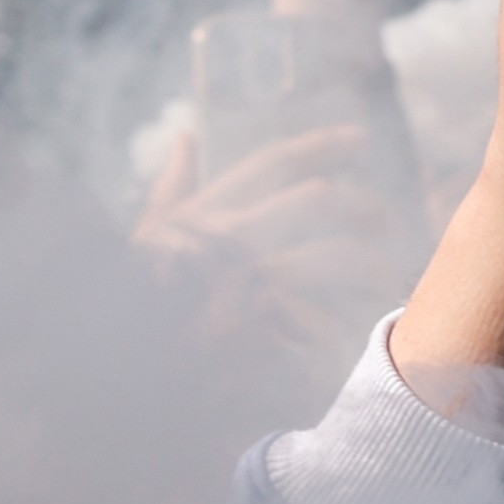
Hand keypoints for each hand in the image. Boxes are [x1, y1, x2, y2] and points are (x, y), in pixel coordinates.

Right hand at [135, 122, 415, 351]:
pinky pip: (324, 325)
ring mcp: (249, 282)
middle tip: (386, 221)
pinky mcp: (264, 332)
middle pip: (319, 199)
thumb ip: (172, 189)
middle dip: (363, 206)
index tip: (359, 139)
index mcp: (205, 214)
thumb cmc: (126, 301)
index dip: (322, 146)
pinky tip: (355, 342)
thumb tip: (189, 138)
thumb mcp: (144, 237)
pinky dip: (342, 335)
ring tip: (390, 284)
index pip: (274, 163)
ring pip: (336, 256)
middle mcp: (232, 238)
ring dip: (373, 270)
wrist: (114, 364)